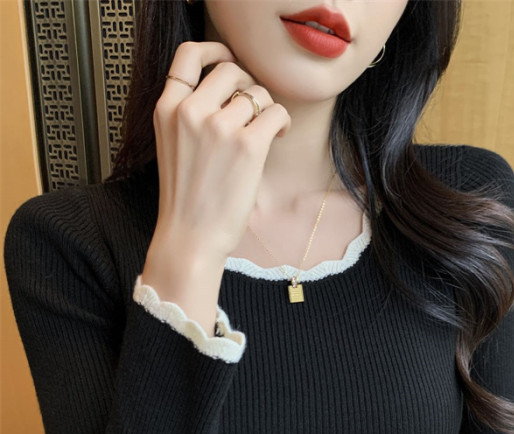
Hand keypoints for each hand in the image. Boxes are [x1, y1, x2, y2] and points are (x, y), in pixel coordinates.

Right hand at [151, 40, 291, 265]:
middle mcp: (190, 111)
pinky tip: (279, 135)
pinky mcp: (248, 145)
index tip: (229, 62)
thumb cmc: (187, 200)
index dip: (214, 51)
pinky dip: (282, 121)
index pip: (188, 56)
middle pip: (230, 69)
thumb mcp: (172, 146)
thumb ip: (189, 115)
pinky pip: (276, 112)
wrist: (191, 237)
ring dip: (266, 108)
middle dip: (247, 84)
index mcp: (167, 109)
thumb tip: (229, 92)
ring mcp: (219, 127)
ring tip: (266, 130)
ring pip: (257, 92)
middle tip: (254, 108)